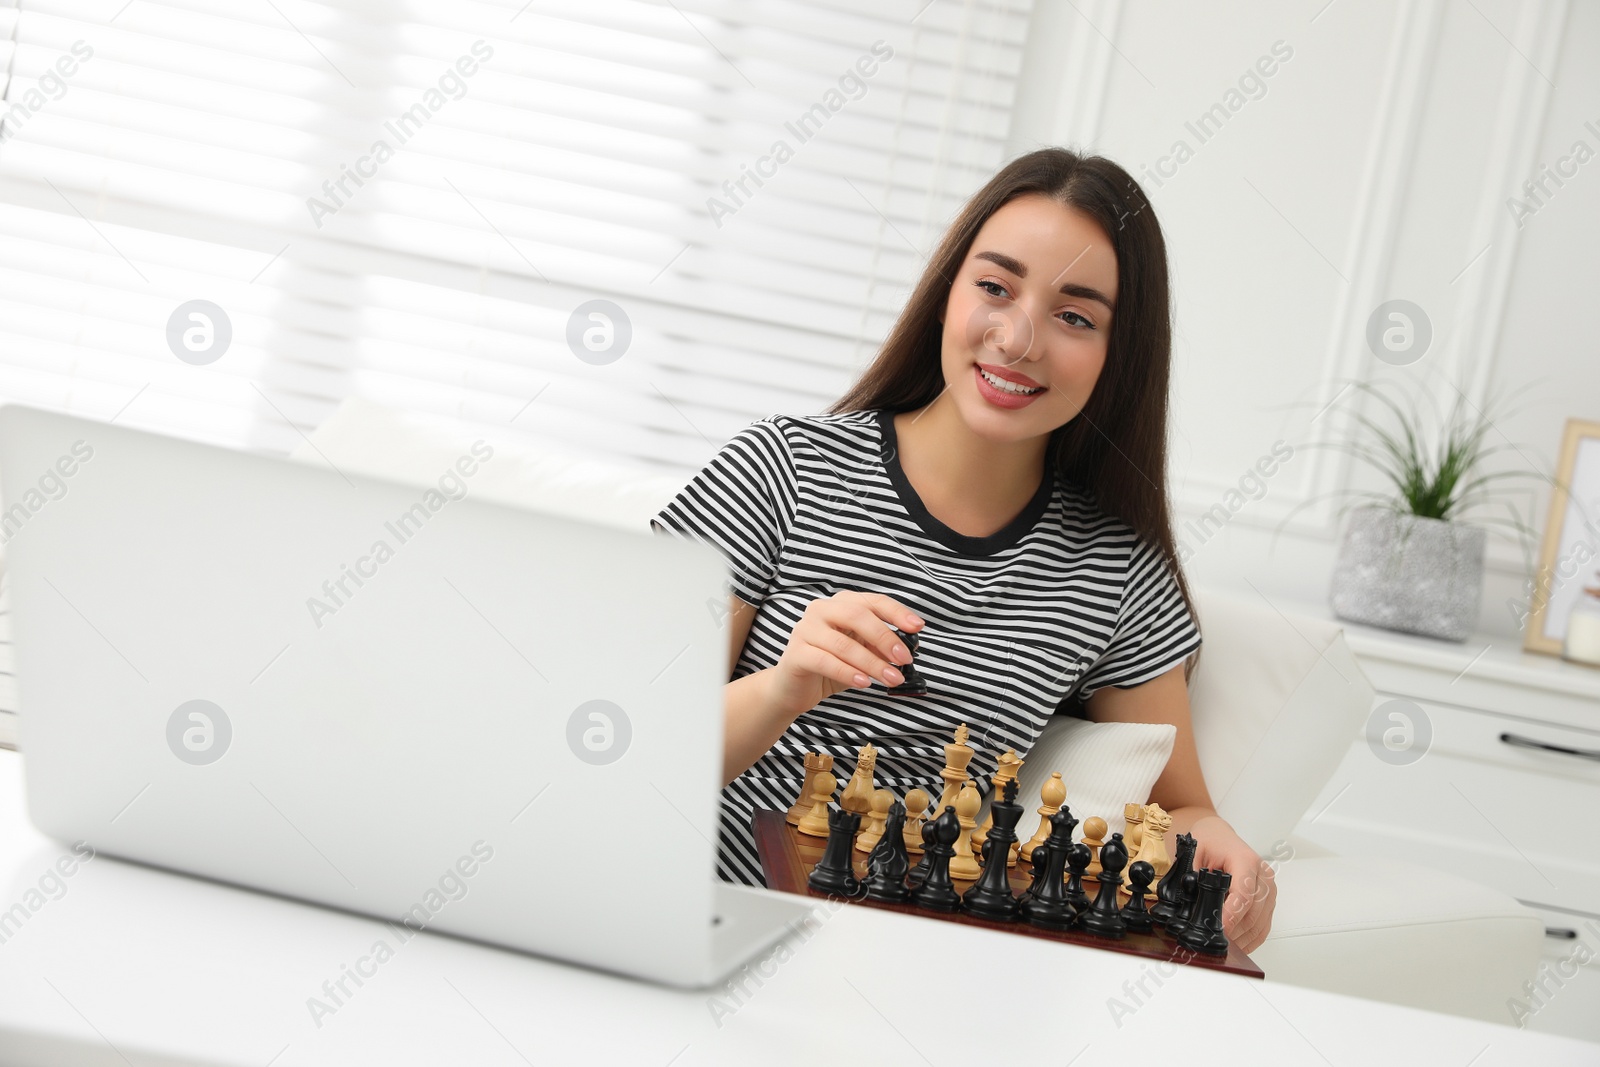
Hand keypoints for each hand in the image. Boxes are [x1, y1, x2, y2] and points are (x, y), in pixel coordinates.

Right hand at [767, 590, 922, 717]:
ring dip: (872, 662)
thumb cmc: (831, 666)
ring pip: (843, 643)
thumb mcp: (861, 652)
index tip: (918, 627)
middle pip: (857, 615)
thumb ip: (880, 645)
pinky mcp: (796, 654)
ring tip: (891, 678)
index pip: (872, 601)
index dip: (897, 612)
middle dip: (885, 637)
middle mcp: (821, 610)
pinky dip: (849, 672)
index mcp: (840, 604)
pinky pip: (826, 661)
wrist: (793, 688)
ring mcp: (805, 630)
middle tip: (904, 658)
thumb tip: (909, 647)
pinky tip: (865, 683)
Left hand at [1189, 815, 1275, 953]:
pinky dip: (1252, 938)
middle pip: (1254, 912)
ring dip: (1243, 938)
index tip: (1218, 929)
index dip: (1232, 915)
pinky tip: (1238, 944)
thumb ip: (1194, 877)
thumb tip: (1191, 903)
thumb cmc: (1209, 842)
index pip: (1244, 894)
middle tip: (1217, 942)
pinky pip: (1264, 925)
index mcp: (1246, 860)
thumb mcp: (1195, 853)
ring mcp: (1268, 888)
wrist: (1219, 836)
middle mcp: (1262, 875)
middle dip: (1235, 931)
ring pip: (1261, 922)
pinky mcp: (1268, 899)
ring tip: (1225, 947)